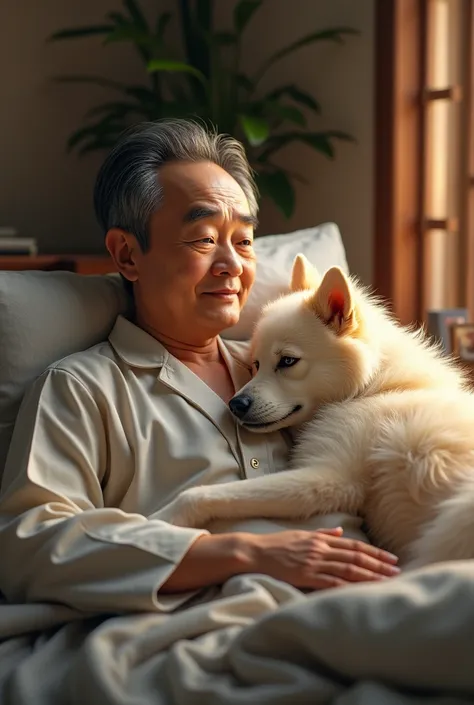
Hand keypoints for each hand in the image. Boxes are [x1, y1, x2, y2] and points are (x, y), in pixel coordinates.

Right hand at [246, 527, 399, 588]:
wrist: (255, 552)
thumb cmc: (276, 545)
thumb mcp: (301, 535)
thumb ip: (322, 534)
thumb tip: (340, 531)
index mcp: (321, 539)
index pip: (354, 546)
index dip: (374, 553)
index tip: (391, 559)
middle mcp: (320, 549)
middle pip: (356, 556)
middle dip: (378, 564)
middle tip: (397, 570)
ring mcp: (313, 562)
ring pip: (348, 568)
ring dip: (369, 575)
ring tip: (386, 581)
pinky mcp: (305, 575)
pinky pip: (331, 581)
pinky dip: (348, 585)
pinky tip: (361, 590)